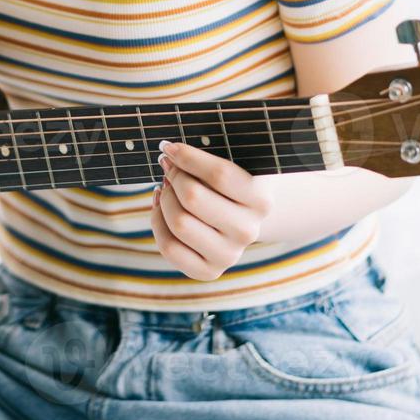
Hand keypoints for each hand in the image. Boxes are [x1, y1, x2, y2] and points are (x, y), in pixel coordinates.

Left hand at [149, 140, 272, 281]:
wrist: (240, 218)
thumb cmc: (227, 184)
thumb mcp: (228, 164)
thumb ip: (204, 158)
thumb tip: (168, 152)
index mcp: (261, 200)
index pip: (219, 174)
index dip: (187, 157)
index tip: (169, 148)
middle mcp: (248, 231)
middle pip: (193, 197)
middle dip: (174, 177)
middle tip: (169, 169)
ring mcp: (230, 255)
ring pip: (179, 222)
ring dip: (165, 199)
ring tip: (167, 188)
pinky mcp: (209, 271)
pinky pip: (169, 247)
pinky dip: (158, 223)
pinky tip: (162, 208)